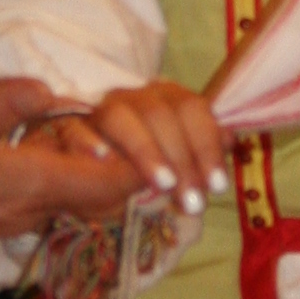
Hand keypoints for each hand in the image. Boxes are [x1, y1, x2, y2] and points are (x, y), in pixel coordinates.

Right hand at [0, 79, 136, 278]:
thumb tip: (47, 85)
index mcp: (24, 184)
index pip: (109, 182)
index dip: (147, 164)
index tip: (170, 139)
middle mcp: (25, 207)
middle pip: (101, 195)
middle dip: (132, 168)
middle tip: (151, 131)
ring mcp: (7, 216)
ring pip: (74, 196)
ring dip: (98, 170)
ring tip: (111, 133)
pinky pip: (46, 198)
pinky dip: (67, 176)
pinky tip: (54, 149)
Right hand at [84, 79, 230, 216]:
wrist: (92, 176)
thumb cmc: (144, 168)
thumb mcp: (179, 162)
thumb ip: (203, 149)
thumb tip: (231, 139)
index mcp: (166, 98)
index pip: (192, 108)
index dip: (207, 144)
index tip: (216, 185)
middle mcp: (134, 97)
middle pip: (159, 113)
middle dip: (182, 158)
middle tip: (192, 201)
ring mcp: (100, 110)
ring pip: (120, 116)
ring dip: (144, 149)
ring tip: (162, 183)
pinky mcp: (68, 128)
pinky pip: (74, 128)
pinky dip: (88, 141)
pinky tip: (103, 159)